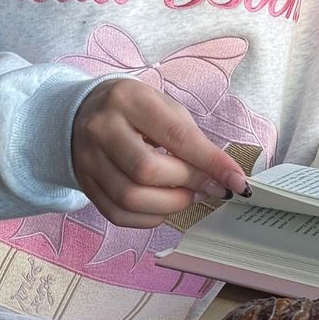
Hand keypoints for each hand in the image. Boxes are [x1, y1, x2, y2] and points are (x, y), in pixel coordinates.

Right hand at [71, 79, 248, 227]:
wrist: (82, 111)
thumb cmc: (134, 109)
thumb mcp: (164, 108)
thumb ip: (191, 139)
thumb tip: (220, 177)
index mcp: (129, 100)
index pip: (175, 135)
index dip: (210, 162)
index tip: (236, 181)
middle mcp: (102, 128)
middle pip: (148, 170)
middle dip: (187, 183)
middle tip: (206, 186)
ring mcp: (88, 158)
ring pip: (131, 198)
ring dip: (170, 205)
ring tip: (186, 196)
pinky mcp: (84, 183)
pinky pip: (117, 214)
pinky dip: (148, 219)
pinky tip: (162, 207)